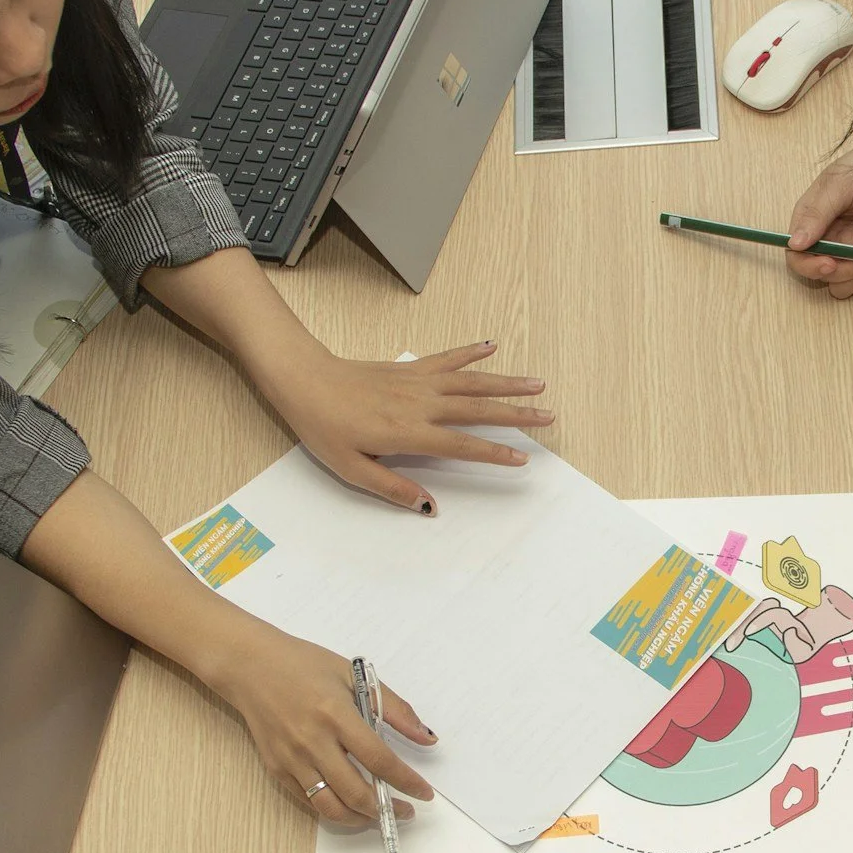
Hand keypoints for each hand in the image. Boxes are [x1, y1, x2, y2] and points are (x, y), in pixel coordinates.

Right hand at [208, 622, 434, 822]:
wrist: (249, 666)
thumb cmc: (304, 665)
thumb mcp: (354, 676)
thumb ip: (394, 708)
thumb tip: (427, 738)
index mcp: (336, 714)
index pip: (379, 759)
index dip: (406, 781)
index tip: (424, 793)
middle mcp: (312, 741)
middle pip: (355, 792)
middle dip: (386, 810)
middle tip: (405, 812)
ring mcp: (291, 759)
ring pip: (330, 807)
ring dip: (360, 819)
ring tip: (378, 816)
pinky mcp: (276, 768)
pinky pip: (308, 801)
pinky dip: (332, 809)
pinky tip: (349, 805)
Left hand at [265, 341, 552, 511]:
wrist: (304, 380)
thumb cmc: (324, 427)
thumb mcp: (351, 468)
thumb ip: (393, 487)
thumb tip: (428, 507)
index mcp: (408, 432)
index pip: (461, 444)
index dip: (494, 452)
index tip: (522, 458)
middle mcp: (420, 403)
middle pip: (477, 408)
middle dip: (516, 413)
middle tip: (549, 416)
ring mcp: (417, 382)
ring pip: (471, 381)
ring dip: (505, 382)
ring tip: (537, 383)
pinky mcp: (409, 368)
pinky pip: (446, 358)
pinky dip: (470, 351)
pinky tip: (491, 345)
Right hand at [785, 132, 852, 299]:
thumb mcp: (839, 184)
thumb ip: (816, 215)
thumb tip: (795, 244)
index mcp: (812, 221)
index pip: (796, 256)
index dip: (809, 266)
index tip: (829, 264)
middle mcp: (830, 239)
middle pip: (820, 275)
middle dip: (840, 272)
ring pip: (844, 285)